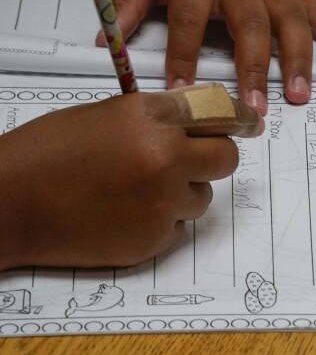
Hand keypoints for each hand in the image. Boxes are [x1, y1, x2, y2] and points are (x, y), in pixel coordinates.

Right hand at [0, 86, 262, 269]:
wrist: (12, 202)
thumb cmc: (50, 152)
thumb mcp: (108, 117)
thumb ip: (159, 119)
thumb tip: (198, 125)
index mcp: (152, 119)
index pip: (218, 114)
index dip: (240, 119)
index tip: (253, 125)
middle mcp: (165, 159)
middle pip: (226, 159)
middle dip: (214, 159)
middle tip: (191, 161)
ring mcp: (162, 203)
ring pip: (202, 198)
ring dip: (182, 193)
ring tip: (138, 190)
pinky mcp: (154, 240)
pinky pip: (178, 228)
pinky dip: (161, 221)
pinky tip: (125, 213)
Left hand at [96, 0, 315, 112]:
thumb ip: (130, 1)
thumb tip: (110, 42)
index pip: (188, 22)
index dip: (183, 58)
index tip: (182, 96)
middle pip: (249, 26)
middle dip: (252, 68)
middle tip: (253, 106)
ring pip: (291, 21)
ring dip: (298, 60)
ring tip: (299, 96)